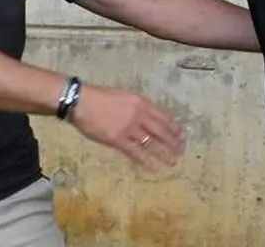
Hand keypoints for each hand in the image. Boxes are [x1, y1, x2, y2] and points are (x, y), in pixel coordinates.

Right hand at [69, 84, 185, 170]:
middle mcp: (140, 115)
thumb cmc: (102, 98)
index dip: (175, 128)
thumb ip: (139, 108)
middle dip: (173, 143)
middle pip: (162, 132)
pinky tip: (154, 167)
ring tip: (172, 161)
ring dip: (164, 154)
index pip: (165, 117)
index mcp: (142, 103)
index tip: (182, 136)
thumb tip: (150, 119)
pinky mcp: (118, 140)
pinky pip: (136, 153)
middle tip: (181, 151)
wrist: (83, 102)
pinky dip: (146, 161)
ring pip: (152, 144)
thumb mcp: (126, 97)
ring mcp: (130, 128)